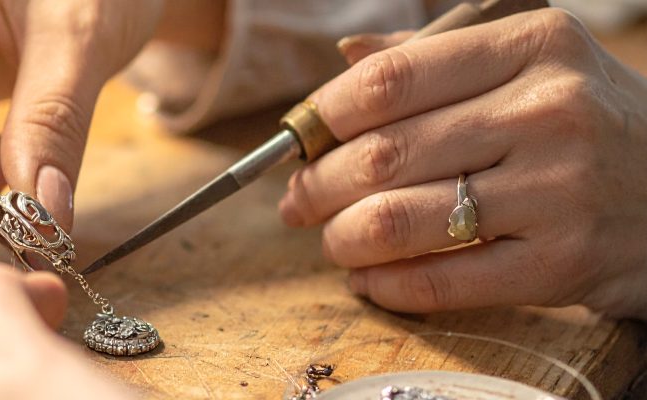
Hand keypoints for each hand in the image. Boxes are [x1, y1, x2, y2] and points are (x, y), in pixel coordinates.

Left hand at [278, 9, 646, 318]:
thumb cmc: (588, 123)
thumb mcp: (533, 65)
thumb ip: (436, 57)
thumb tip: (347, 58)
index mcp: (533, 46)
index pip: (390, 80)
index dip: (323, 116)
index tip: (302, 140)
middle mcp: (549, 111)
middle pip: (382, 153)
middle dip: (318, 185)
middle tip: (300, 200)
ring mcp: (559, 190)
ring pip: (397, 218)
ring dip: (342, 238)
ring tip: (334, 240)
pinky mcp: (561, 263)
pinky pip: (439, 281)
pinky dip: (384, 286)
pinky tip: (371, 279)